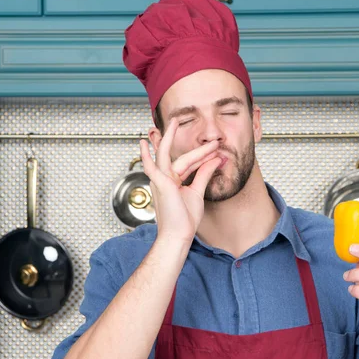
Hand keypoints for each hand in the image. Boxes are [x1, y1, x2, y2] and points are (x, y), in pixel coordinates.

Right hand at [139, 118, 221, 243]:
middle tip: (200, 133)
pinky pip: (151, 166)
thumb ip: (203, 175)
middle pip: (180, 157)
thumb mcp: (197, 193)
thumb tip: (215, 161)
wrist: (178, 235)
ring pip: (165, 155)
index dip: (202, 156)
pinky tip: (143, 145)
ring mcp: (160, 181)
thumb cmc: (184, 220)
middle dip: (191, 146)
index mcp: (174, 182)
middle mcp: (165, 179)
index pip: (189, 163)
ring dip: (169, 138)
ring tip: (173, 123)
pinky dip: (146, 155)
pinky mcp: (159, 184)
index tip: (216, 150)